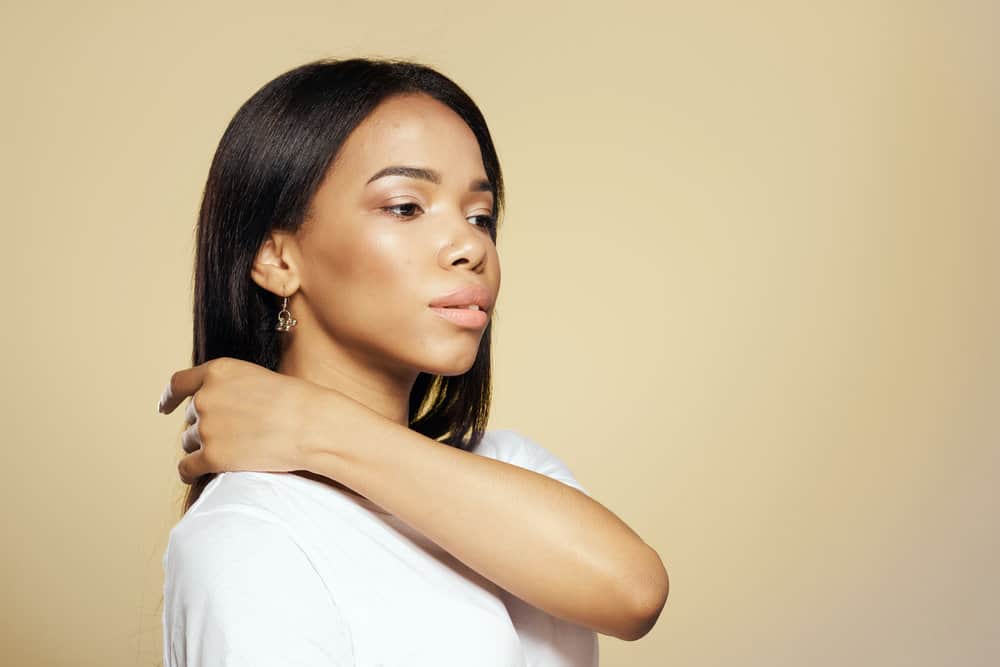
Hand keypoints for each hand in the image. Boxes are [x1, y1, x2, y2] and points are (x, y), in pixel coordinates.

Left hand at [157, 357, 321, 483]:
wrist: (313, 425)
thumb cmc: (297, 402)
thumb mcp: (259, 379)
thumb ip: (231, 388)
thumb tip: (210, 409)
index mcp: (218, 371)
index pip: (180, 383)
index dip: (170, 397)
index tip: (165, 407)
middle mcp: (206, 397)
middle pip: (190, 417)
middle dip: (205, 426)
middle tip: (233, 436)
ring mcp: (207, 428)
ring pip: (190, 442)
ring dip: (204, 447)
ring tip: (233, 451)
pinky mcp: (213, 457)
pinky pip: (187, 467)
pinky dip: (189, 471)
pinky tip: (194, 474)